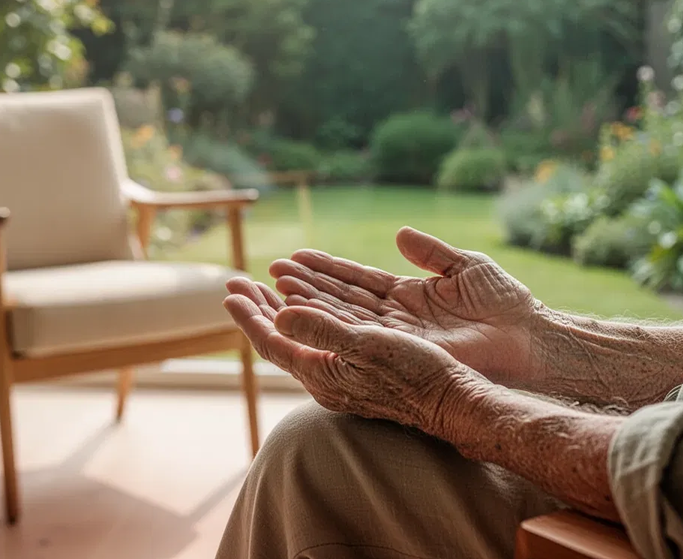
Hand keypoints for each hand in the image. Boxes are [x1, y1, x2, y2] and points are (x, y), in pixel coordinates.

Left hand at [223, 278, 473, 432]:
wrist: (452, 400)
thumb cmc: (415, 375)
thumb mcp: (367, 347)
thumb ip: (323, 331)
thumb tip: (279, 315)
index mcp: (321, 374)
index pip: (272, 343)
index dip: (249, 316)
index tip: (230, 290)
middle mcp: (326, 377)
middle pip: (280, 339)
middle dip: (258, 308)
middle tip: (237, 281)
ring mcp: (342, 374)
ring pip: (300, 337)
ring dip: (279, 308)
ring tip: (264, 285)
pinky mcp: (360, 368)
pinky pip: (321, 336)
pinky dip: (309, 313)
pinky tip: (309, 303)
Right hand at [268, 227, 547, 388]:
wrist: (531, 338)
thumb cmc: (507, 304)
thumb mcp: (465, 267)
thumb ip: (430, 252)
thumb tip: (399, 235)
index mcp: (408, 295)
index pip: (357, 280)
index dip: (325, 269)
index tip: (295, 257)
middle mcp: (396, 317)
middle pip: (341, 298)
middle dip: (305, 285)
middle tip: (270, 272)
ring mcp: (397, 335)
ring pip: (342, 316)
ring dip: (309, 301)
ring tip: (276, 286)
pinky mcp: (404, 350)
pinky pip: (359, 335)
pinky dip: (330, 323)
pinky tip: (304, 311)